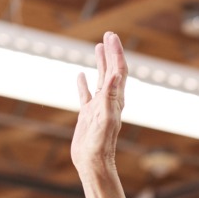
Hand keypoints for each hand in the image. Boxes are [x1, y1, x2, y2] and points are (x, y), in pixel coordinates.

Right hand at [70, 31, 127, 178]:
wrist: (93, 162)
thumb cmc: (100, 144)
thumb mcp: (106, 117)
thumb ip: (111, 95)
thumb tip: (117, 74)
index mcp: (116, 99)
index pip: (119, 70)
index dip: (116, 52)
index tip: (112, 36)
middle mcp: (109, 101)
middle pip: (112, 71)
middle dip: (111, 52)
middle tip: (108, 34)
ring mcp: (98, 107)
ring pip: (100, 79)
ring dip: (101, 63)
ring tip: (98, 47)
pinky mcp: (88, 115)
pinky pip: (86, 95)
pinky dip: (83, 83)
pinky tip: (80, 75)